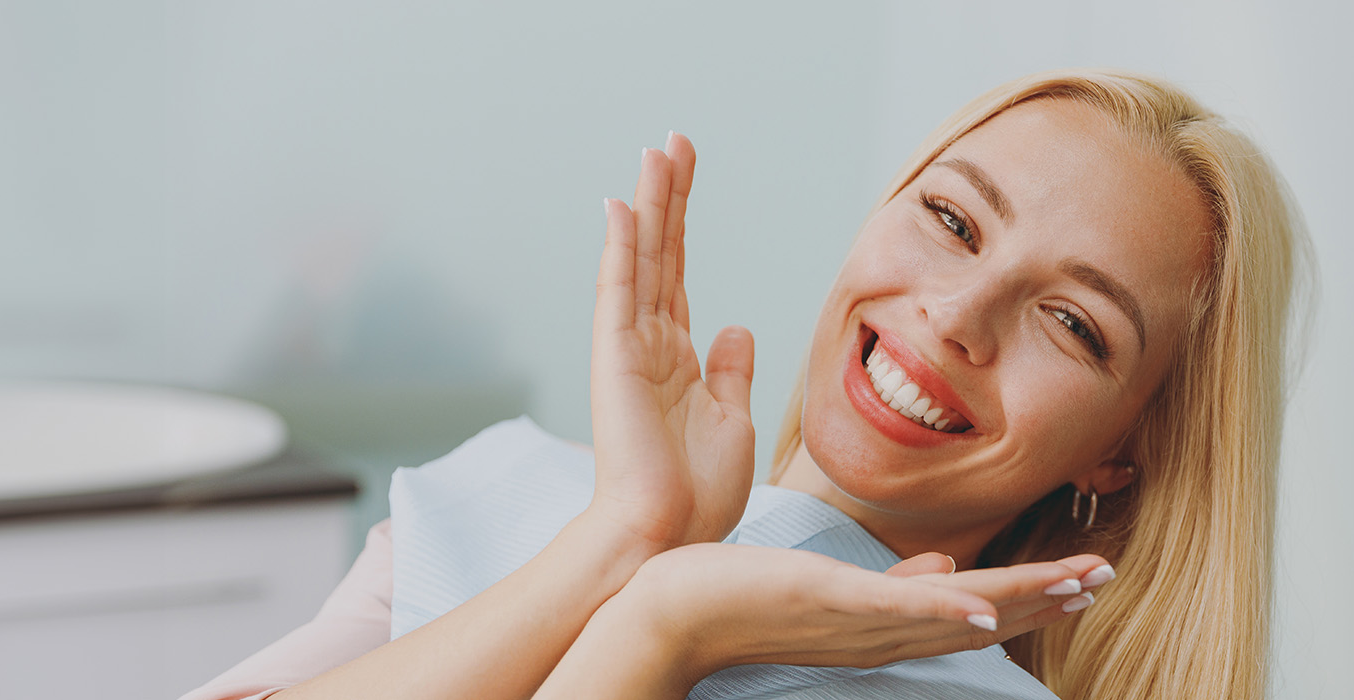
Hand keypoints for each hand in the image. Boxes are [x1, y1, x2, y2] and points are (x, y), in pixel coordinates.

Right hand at [587, 133, 755, 548]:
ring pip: (643, 260)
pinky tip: (624, 204)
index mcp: (679, 360)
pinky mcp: (616, 361)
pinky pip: (620, 291)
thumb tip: (737, 326)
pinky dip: (622, 247)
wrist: (667, 541)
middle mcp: (650, 345)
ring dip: (651, 204)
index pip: (680, 275)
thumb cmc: (697, 496)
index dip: (684, 225)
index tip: (687, 173)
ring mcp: (629, 349)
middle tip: (674, 141)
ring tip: (658, 151)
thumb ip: (731, 371)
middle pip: (661, 254)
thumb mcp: (732, 422)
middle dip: (669, 196)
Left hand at [601, 543, 1112, 682]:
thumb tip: (946, 570)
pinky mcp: (829, 603)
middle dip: (1046, 597)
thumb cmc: (743, 597)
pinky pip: (896, 609)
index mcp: (887, 623)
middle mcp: (882, 632)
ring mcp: (859, 621)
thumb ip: (896, 585)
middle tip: (1104, 578)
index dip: (1035, 596)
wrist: (671, 616)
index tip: (1085, 578)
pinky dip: (942, 609)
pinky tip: (986, 608)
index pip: (977, 611)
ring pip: (957, 612)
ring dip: (1020, 599)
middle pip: (984, 617)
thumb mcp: (832, 591)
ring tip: (1075, 581)